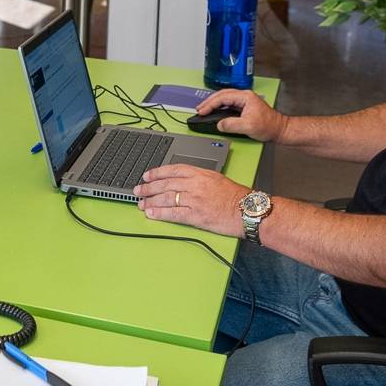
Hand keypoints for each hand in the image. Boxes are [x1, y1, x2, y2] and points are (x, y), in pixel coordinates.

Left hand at [134, 164, 249, 236]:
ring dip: (151, 201)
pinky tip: (151, 214)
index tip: (147, 175)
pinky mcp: (196, 216)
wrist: (247, 210)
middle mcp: (194, 185)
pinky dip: (160, 213)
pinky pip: (173, 214)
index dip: (157, 173)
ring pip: (166, 198)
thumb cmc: (236, 196)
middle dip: (149, 187)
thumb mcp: (216, 178)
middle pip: (165, 184)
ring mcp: (194, 200)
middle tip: (138, 190)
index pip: (172, 170)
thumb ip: (198, 177)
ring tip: (141, 204)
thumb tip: (183, 181)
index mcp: (199, 173)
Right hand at [196, 89, 286, 142]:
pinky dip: (219, 107)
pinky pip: (228, 104)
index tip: (202, 110)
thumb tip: (219, 124)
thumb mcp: (248, 126)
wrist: (279, 130)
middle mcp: (244, 96)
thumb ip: (231, 125)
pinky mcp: (244, 106)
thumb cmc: (269, 126)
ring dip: (213, 103)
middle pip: (221, 95)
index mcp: (245, 96)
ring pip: (224, 98)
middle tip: (199, 108)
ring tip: (204, 109)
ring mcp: (244, 101)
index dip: (210, 104)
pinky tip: (215, 111)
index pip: (222, 97)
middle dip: (209, 101)